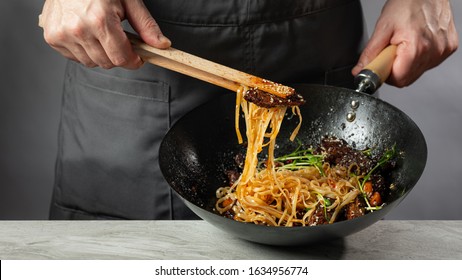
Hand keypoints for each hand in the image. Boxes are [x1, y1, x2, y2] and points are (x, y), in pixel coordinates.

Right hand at [40, 0, 170, 68]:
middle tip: (119, 38)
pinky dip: (84, 50)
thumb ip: (145, 25)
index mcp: (100, 20)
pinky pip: (74, 57)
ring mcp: (62, 34)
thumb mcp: (128, 0)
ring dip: (100, 54)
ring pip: (91, 62)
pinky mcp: (52, 37)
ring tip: (101, 32)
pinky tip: (86, 33)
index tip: (138, 57)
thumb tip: (161, 45)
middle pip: (107, 63)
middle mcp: (78, 29)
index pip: (121, 58)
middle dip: (118, 56)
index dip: (133, 61)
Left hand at [352, 0, 457, 86]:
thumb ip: (370, 53)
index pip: (398, 80)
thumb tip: (360, 70)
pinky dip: (419, 57)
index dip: (386, 75)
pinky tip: (416, 42)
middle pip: (408, 78)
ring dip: (407, 63)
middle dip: (395, 69)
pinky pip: (429, 63)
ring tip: (405, 43)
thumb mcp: (382, 28)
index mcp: (417, 48)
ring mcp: (443, 50)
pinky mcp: (448, 48)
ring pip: (417, 72)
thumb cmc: (407, 4)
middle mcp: (434, 51)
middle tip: (392, 51)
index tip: (381, 65)